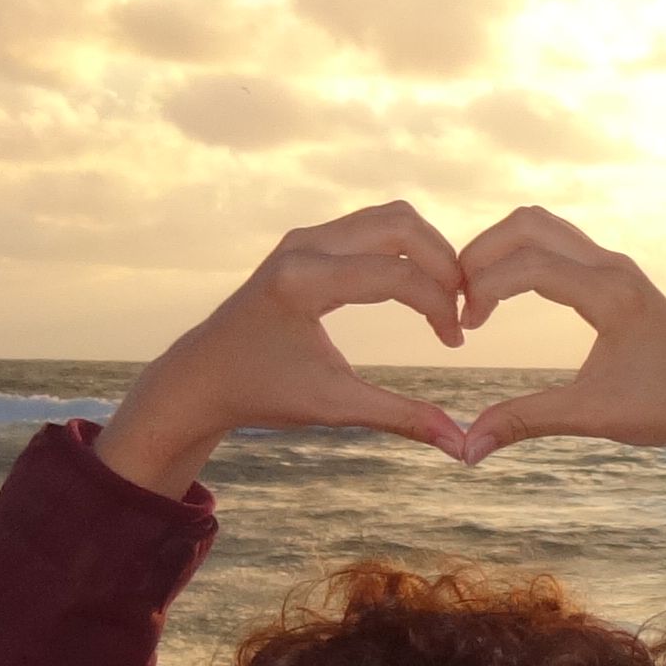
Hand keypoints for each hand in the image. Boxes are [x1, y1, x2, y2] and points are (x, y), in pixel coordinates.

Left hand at [96, 204, 477, 495]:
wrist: (201, 378)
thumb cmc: (261, 392)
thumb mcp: (335, 405)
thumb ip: (403, 417)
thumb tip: (464, 446)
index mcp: (303, 281)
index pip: (397, 274)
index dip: (440, 305)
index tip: (455, 340)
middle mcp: (303, 246)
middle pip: (401, 225)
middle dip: (444, 263)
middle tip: (461, 307)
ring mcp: (304, 238)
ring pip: (390, 219)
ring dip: (427, 253)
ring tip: (443, 299)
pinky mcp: (307, 242)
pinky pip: (372, 228)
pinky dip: (404, 252)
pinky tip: (416, 291)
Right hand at [452, 208, 665, 526]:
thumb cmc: (665, 408)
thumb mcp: (591, 416)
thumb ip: (525, 422)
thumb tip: (465, 448)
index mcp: (612, 294)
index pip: (528, 265)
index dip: (481, 289)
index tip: (463, 327)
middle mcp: (614, 267)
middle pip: (528, 224)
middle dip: (481, 254)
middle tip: (458, 300)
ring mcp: (616, 265)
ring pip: (541, 227)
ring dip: (499, 251)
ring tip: (475, 299)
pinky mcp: (614, 274)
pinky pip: (555, 243)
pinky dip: (519, 257)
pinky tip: (502, 297)